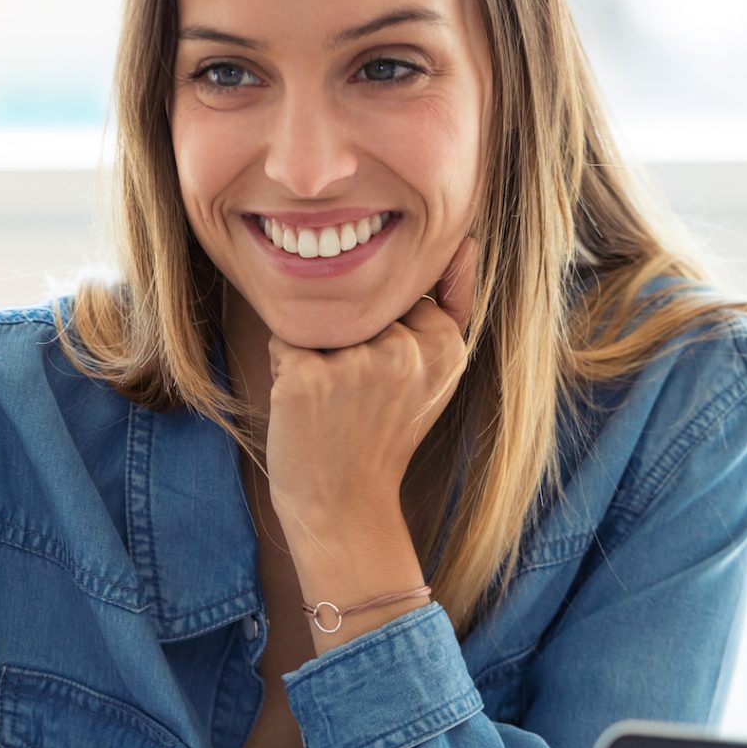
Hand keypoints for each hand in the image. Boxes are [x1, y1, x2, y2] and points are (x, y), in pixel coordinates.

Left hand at [264, 238, 477, 541]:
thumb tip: (462, 241)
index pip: (395, 295)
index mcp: (444, 346)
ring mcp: (357, 364)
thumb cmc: (381, 434)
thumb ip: (452, 306)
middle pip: (357, 302)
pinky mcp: (308, 377)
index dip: (380, 332)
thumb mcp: (435, 374)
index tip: (386, 384)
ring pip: (319, 317)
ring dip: (316, 349)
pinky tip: (305, 406)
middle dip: (348, 337)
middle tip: (355, 398)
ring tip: (332, 401)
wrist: (343, 506)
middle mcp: (407, 350)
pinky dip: (286, 366)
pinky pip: (284, 339)